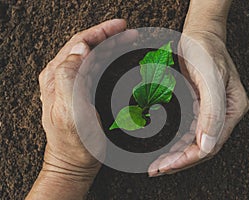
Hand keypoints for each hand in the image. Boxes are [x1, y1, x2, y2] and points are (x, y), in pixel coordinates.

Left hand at [27, 19, 137, 198]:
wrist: (73, 162)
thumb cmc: (73, 142)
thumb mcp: (69, 110)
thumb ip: (69, 75)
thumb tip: (80, 48)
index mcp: (57, 77)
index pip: (79, 43)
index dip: (101, 31)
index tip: (121, 26)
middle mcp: (62, 77)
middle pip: (87, 46)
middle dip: (109, 37)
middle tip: (130, 34)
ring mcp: (72, 84)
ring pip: (92, 56)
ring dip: (110, 46)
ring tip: (127, 41)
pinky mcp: (81, 93)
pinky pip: (94, 68)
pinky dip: (108, 59)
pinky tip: (117, 58)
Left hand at [148, 0, 248, 175]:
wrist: (199, 35)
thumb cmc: (206, 51)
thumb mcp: (211, 77)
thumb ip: (212, 112)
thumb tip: (208, 145)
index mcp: (232, 109)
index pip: (210, 144)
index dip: (188, 158)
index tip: (167, 165)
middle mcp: (222, 114)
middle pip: (201, 147)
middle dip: (178, 161)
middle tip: (156, 169)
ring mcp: (210, 111)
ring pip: (192, 141)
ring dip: (175, 154)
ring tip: (156, 164)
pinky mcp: (198, 106)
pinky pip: (186, 130)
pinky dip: (174, 141)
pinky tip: (163, 147)